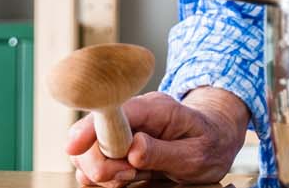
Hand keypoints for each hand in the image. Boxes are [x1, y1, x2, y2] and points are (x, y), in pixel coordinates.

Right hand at [65, 87, 248, 185]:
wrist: (214, 141)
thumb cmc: (208, 143)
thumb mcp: (195, 153)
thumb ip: (164, 152)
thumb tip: (133, 150)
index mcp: (154, 108)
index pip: (112, 111)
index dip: (89, 128)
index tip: (74, 147)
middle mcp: (132, 116)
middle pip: (90, 136)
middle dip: (101, 164)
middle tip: (130, 175)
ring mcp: (121, 132)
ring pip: (86, 155)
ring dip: (104, 174)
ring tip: (134, 176)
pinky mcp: (116, 150)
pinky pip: (93, 168)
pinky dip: (104, 179)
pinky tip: (127, 178)